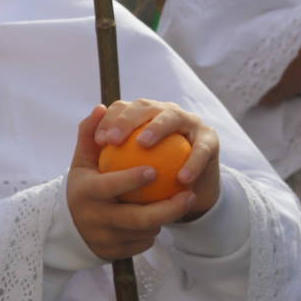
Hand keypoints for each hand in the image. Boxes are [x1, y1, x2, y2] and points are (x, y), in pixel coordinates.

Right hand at [67, 102, 217, 260]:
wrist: (68, 228)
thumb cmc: (83, 186)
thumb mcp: (81, 162)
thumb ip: (89, 134)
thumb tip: (102, 107)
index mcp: (85, 193)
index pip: (110, 186)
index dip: (132, 180)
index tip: (155, 169)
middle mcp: (94, 219)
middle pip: (135, 218)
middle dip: (167, 209)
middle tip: (189, 194)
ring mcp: (105, 240)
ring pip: (144, 231)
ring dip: (163, 217)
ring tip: (181, 202)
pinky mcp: (116, 254)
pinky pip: (143, 243)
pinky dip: (154, 230)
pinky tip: (163, 219)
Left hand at [94, 99, 220, 217]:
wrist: (184, 194)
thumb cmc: (147, 180)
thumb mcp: (122, 169)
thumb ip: (104, 150)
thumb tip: (90, 135)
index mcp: (142, 115)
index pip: (122, 108)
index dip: (108, 119)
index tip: (98, 141)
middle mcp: (165, 112)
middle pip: (144, 107)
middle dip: (126, 119)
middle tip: (113, 140)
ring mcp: (189, 122)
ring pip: (172, 117)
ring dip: (157, 128)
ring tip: (144, 145)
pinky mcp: (210, 138)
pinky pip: (200, 149)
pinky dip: (192, 162)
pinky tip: (182, 179)